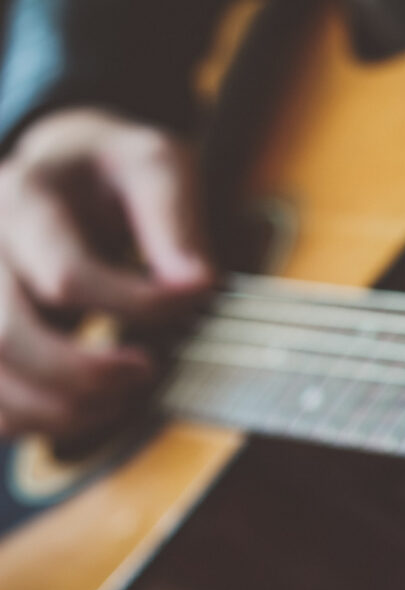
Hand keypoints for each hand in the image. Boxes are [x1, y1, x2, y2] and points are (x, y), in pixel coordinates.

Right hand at [0, 108, 212, 436]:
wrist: (58, 167)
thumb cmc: (112, 170)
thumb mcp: (155, 164)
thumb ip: (175, 218)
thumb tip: (196, 283)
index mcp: (22, 198)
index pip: (68, 278)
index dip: (140, 307)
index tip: (191, 305)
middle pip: (6, 338)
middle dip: (88, 374)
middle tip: (148, 372)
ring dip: (61, 410)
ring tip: (121, 396)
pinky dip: (35, 421)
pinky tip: (85, 407)